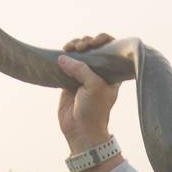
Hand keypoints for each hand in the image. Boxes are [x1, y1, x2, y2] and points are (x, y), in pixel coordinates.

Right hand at [58, 35, 118, 151]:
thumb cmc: (94, 110)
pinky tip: (61, 54)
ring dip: (73, 47)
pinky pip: (65, 64)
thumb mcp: (93, 85)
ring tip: (68, 48)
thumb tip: (62, 57)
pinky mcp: (68, 81)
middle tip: (80, 48)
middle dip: (85, 42)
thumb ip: (80, 68)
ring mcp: (82, 76)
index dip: (102, 40)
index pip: (109, 48)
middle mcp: (97, 72)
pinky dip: (63, 57)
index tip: (94, 42)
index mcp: (110, 73)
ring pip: (77, 54)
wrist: (82, 131)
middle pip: (92, 48)